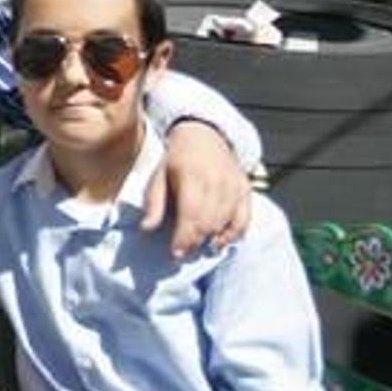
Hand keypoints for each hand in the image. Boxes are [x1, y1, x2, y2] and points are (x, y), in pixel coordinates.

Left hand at [143, 121, 252, 257]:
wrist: (204, 136)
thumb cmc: (177, 160)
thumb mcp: (157, 176)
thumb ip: (153, 203)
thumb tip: (146, 229)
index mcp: (192, 176)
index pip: (191, 215)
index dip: (184, 238)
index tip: (175, 254)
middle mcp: (217, 181)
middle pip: (209, 222)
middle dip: (195, 242)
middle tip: (183, 254)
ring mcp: (234, 186)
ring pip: (226, 222)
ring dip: (212, 240)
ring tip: (198, 248)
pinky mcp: (245, 189)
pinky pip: (244, 218)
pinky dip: (233, 234)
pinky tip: (220, 242)